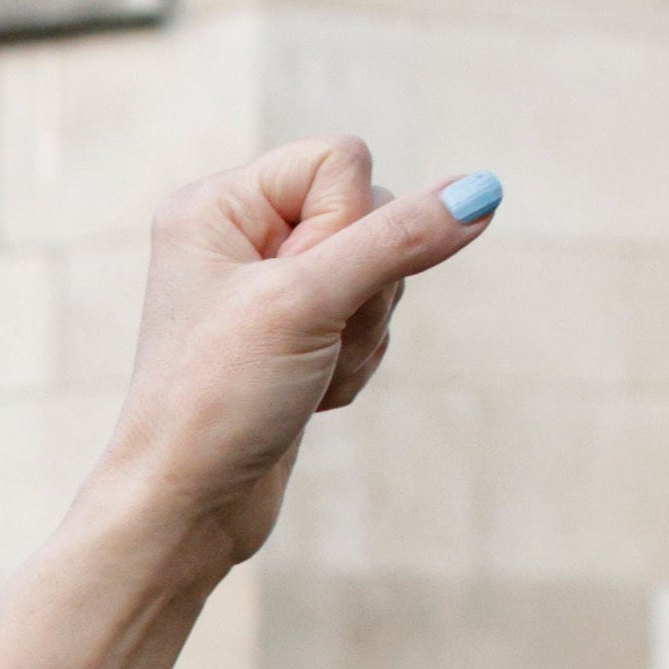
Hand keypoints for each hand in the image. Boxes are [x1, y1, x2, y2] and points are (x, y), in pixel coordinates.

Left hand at [88, 140, 499, 579]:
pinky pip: (371, 318)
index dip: (346, 225)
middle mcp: (240, 235)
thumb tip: (483, 191)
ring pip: (381, 271)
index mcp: (217, 205)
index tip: (295, 290)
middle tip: (302, 340)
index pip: (342, 158)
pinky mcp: (296, 333)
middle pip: (373, 214)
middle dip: (360, 288)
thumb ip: (399, 240)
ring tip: (302, 374)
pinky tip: (310, 395)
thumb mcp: (309, 305)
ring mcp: (270, 287)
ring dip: (360, 332)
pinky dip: (355, 361)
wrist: (185, 510)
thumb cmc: (217, 403)